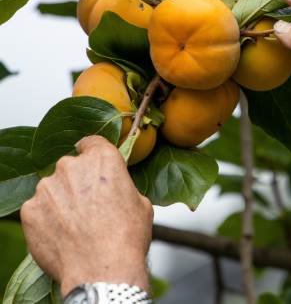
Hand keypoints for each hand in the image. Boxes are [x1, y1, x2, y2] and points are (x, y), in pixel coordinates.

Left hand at [21, 136, 152, 295]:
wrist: (103, 269)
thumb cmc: (126, 236)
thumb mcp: (140, 202)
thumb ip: (122, 186)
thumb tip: (117, 190)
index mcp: (102, 158)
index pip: (91, 141)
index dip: (92, 151)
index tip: (91, 161)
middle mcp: (71, 166)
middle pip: (70, 167)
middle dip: (77, 181)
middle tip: (88, 205)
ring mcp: (47, 188)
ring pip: (52, 188)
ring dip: (61, 200)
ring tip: (75, 225)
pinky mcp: (30, 210)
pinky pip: (37, 209)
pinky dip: (46, 219)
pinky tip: (61, 235)